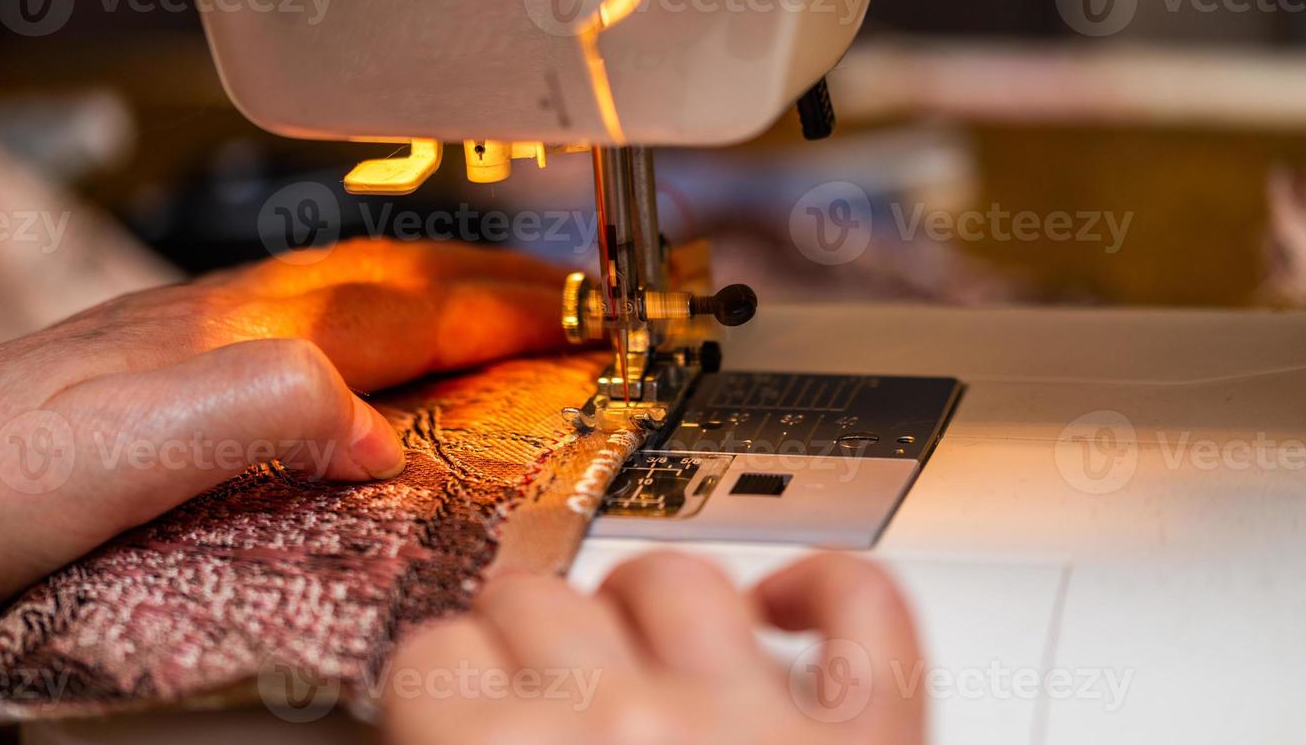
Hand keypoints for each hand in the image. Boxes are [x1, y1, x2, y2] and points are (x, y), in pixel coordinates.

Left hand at [0, 239, 566, 641]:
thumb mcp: (137, 446)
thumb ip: (272, 408)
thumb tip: (383, 438)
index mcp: (241, 335)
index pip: (409, 311)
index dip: (509, 311)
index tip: (592, 313)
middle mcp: (225, 325)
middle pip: (390, 283)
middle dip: (494, 282)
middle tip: (571, 296)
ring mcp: (193, 347)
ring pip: (348, 301)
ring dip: (439, 298)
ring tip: (493, 311)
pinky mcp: (165, 388)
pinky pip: (306, 339)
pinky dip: (373, 338)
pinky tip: (357, 372)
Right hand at [383, 551, 923, 744]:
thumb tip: (434, 725)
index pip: (434, 656)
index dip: (442, 683)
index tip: (455, 700)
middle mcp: (632, 728)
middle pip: (539, 600)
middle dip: (526, 645)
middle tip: (535, 692)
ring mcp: (760, 720)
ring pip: (672, 576)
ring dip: (639, 609)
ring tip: (634, 654)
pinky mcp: (872, 738)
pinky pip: (862, 608)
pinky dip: (827, 590)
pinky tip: (785, 609)